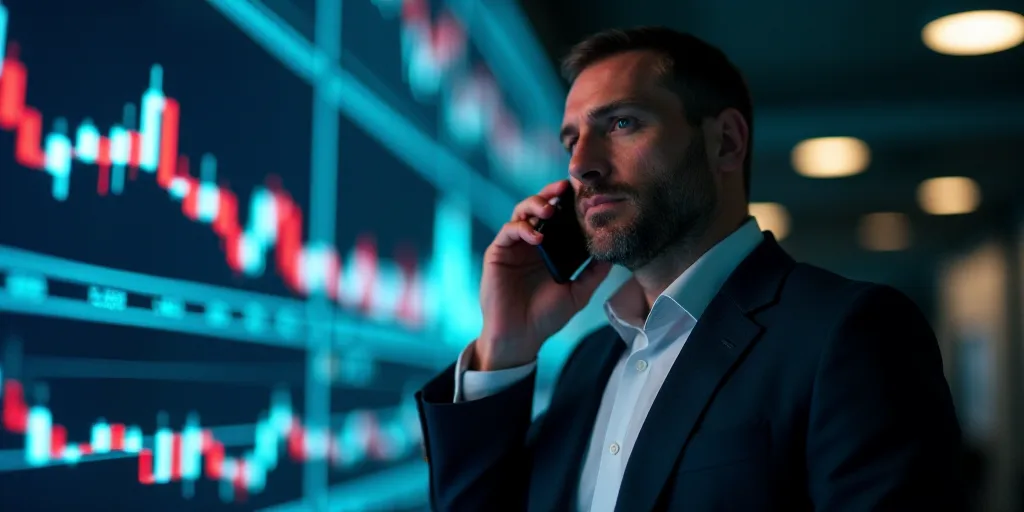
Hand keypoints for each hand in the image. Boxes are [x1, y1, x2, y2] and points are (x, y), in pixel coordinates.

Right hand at [475, 180, 612, 370]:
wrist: (521, 336)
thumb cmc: (547, 317)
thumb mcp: (579, 292)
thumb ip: (594, 273)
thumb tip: (614, 253)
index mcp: (552, 248)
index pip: (561, 218)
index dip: (570, 203)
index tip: (585, 193)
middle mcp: (532, 243)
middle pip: (540, 207)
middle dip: (551, 194)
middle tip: (565, 187)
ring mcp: (515, 246)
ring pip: (522, 212)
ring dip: (536, 205)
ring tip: (550, 210)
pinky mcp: (498, 252)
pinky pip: (509, 230)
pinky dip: (523, 229)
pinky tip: (537, 237)